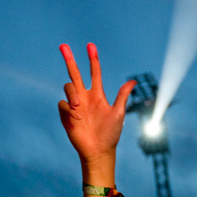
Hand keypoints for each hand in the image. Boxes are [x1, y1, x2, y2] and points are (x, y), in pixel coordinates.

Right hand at [57, 43, 135, 164]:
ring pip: (68, 87)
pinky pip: (62, 104)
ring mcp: (74, 105)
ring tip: (78, 107)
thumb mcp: (118, 113)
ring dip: (72, 94)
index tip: (90, 46)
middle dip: (70, 59)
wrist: (98, 151)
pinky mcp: (66, 114)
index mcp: (98, 95)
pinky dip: (69, 109)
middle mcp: (85, 97)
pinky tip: (77, 118)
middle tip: (63, 45)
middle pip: (75, 73)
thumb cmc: (110, 134)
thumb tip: (134, 81)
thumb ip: (122, 96)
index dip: (93, 59)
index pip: (94, 73)